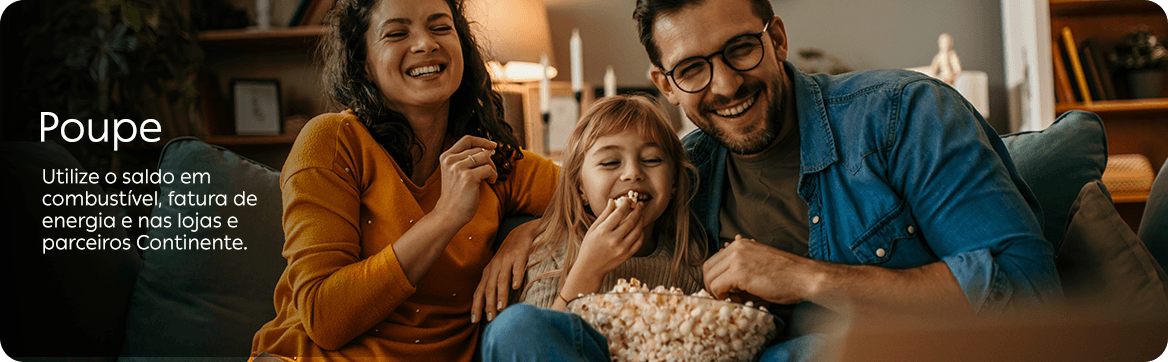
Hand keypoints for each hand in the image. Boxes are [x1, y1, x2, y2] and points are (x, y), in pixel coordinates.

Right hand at [434, 136, 497, 224]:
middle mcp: (450, 160)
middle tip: (490, 172)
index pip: (467, 139)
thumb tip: (489, 148)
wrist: (449, 214)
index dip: (482, 140)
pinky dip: (493, 175)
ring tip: (490, 178)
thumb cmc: (456, 195)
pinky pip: (489, 169)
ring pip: (485, 157)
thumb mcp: (455, 172)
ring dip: (493, 167)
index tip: (493, 145)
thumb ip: (466, 159)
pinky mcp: (468, 178)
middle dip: (489, 160)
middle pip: (479, 149)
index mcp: (446, 157)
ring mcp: (458, 168)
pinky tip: (491, 182)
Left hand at [472, 219, 539, 322]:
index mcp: (488, 272)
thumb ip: (495, 286)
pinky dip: (516, 276)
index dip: (476, 306)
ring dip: (501, 294)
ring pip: (502, 279)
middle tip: (491, 319)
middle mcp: (495, 267)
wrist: (523, 233)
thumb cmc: (510, 256)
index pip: (479, 291)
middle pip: (489, 288)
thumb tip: (491, 308)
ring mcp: (506, 260)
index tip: (475, 321)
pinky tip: (517, 287)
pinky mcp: (519, 255)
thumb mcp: (499, 270)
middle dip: (489, 304)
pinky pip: (517, 267)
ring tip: (501, 308)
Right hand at [572, 197, 645, 279]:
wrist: (590, 268)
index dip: (625, 204)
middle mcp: (613, 240)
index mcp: (603, 231)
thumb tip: (613, 201)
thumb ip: (604, 215)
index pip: (618, 213)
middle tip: (640, 204)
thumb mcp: (593, 229)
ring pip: (637, 231)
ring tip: (641, 214)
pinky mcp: (626, 256)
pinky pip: (639, 242)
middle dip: (638, 210)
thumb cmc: (589, 247)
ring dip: (641, 220)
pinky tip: (639, 228)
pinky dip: (641, 234)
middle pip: (631, 221)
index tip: (628, 200)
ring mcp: (621, 249)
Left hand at [702, 235, 819, 304]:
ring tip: (730, 299)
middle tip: (721, 297)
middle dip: (710, 285)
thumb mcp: (760, 265)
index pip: (714, 260)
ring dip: (715, 292)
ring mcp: (737, 259)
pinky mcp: (740, 273)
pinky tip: (734, 300)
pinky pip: (717, 287)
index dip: (714, 278)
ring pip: (709, 278)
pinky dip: (721, 297)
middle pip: (707, 268)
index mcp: (741, 244)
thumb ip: (740, 269)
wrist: (804, 277)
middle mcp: (736, 248)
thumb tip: (723, 284)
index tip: (722, 290)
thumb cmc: (787, 275)